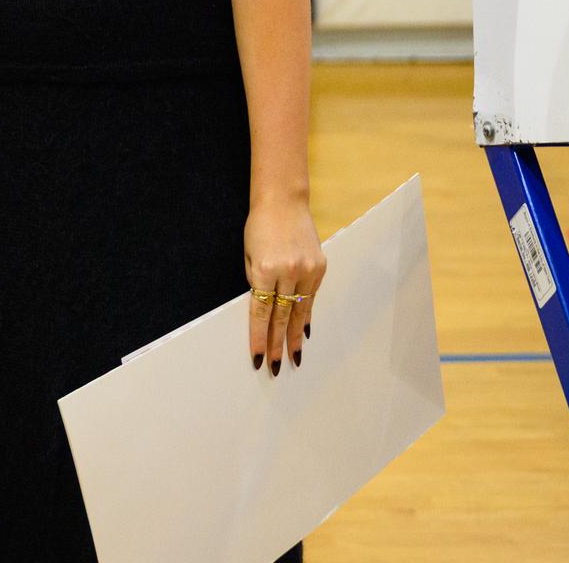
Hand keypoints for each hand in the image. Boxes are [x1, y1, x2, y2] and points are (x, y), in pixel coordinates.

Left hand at [244, 194, 324, 376]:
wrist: (283, 202)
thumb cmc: (259, 227)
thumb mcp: (248, 254)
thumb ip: (256, 282)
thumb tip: (264, 309)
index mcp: (265, 269)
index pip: (261, 312)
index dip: (259, 337)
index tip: (258, 357)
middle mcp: (288, 271)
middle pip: (282, 317)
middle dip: (277, 344)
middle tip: (275, 367)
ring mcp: (307, 269)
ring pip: (300, 311)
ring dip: (295, 336)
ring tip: (293, 358)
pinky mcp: (320, 267)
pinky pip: (311, 298)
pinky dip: (307, 316)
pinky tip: (304, 332)